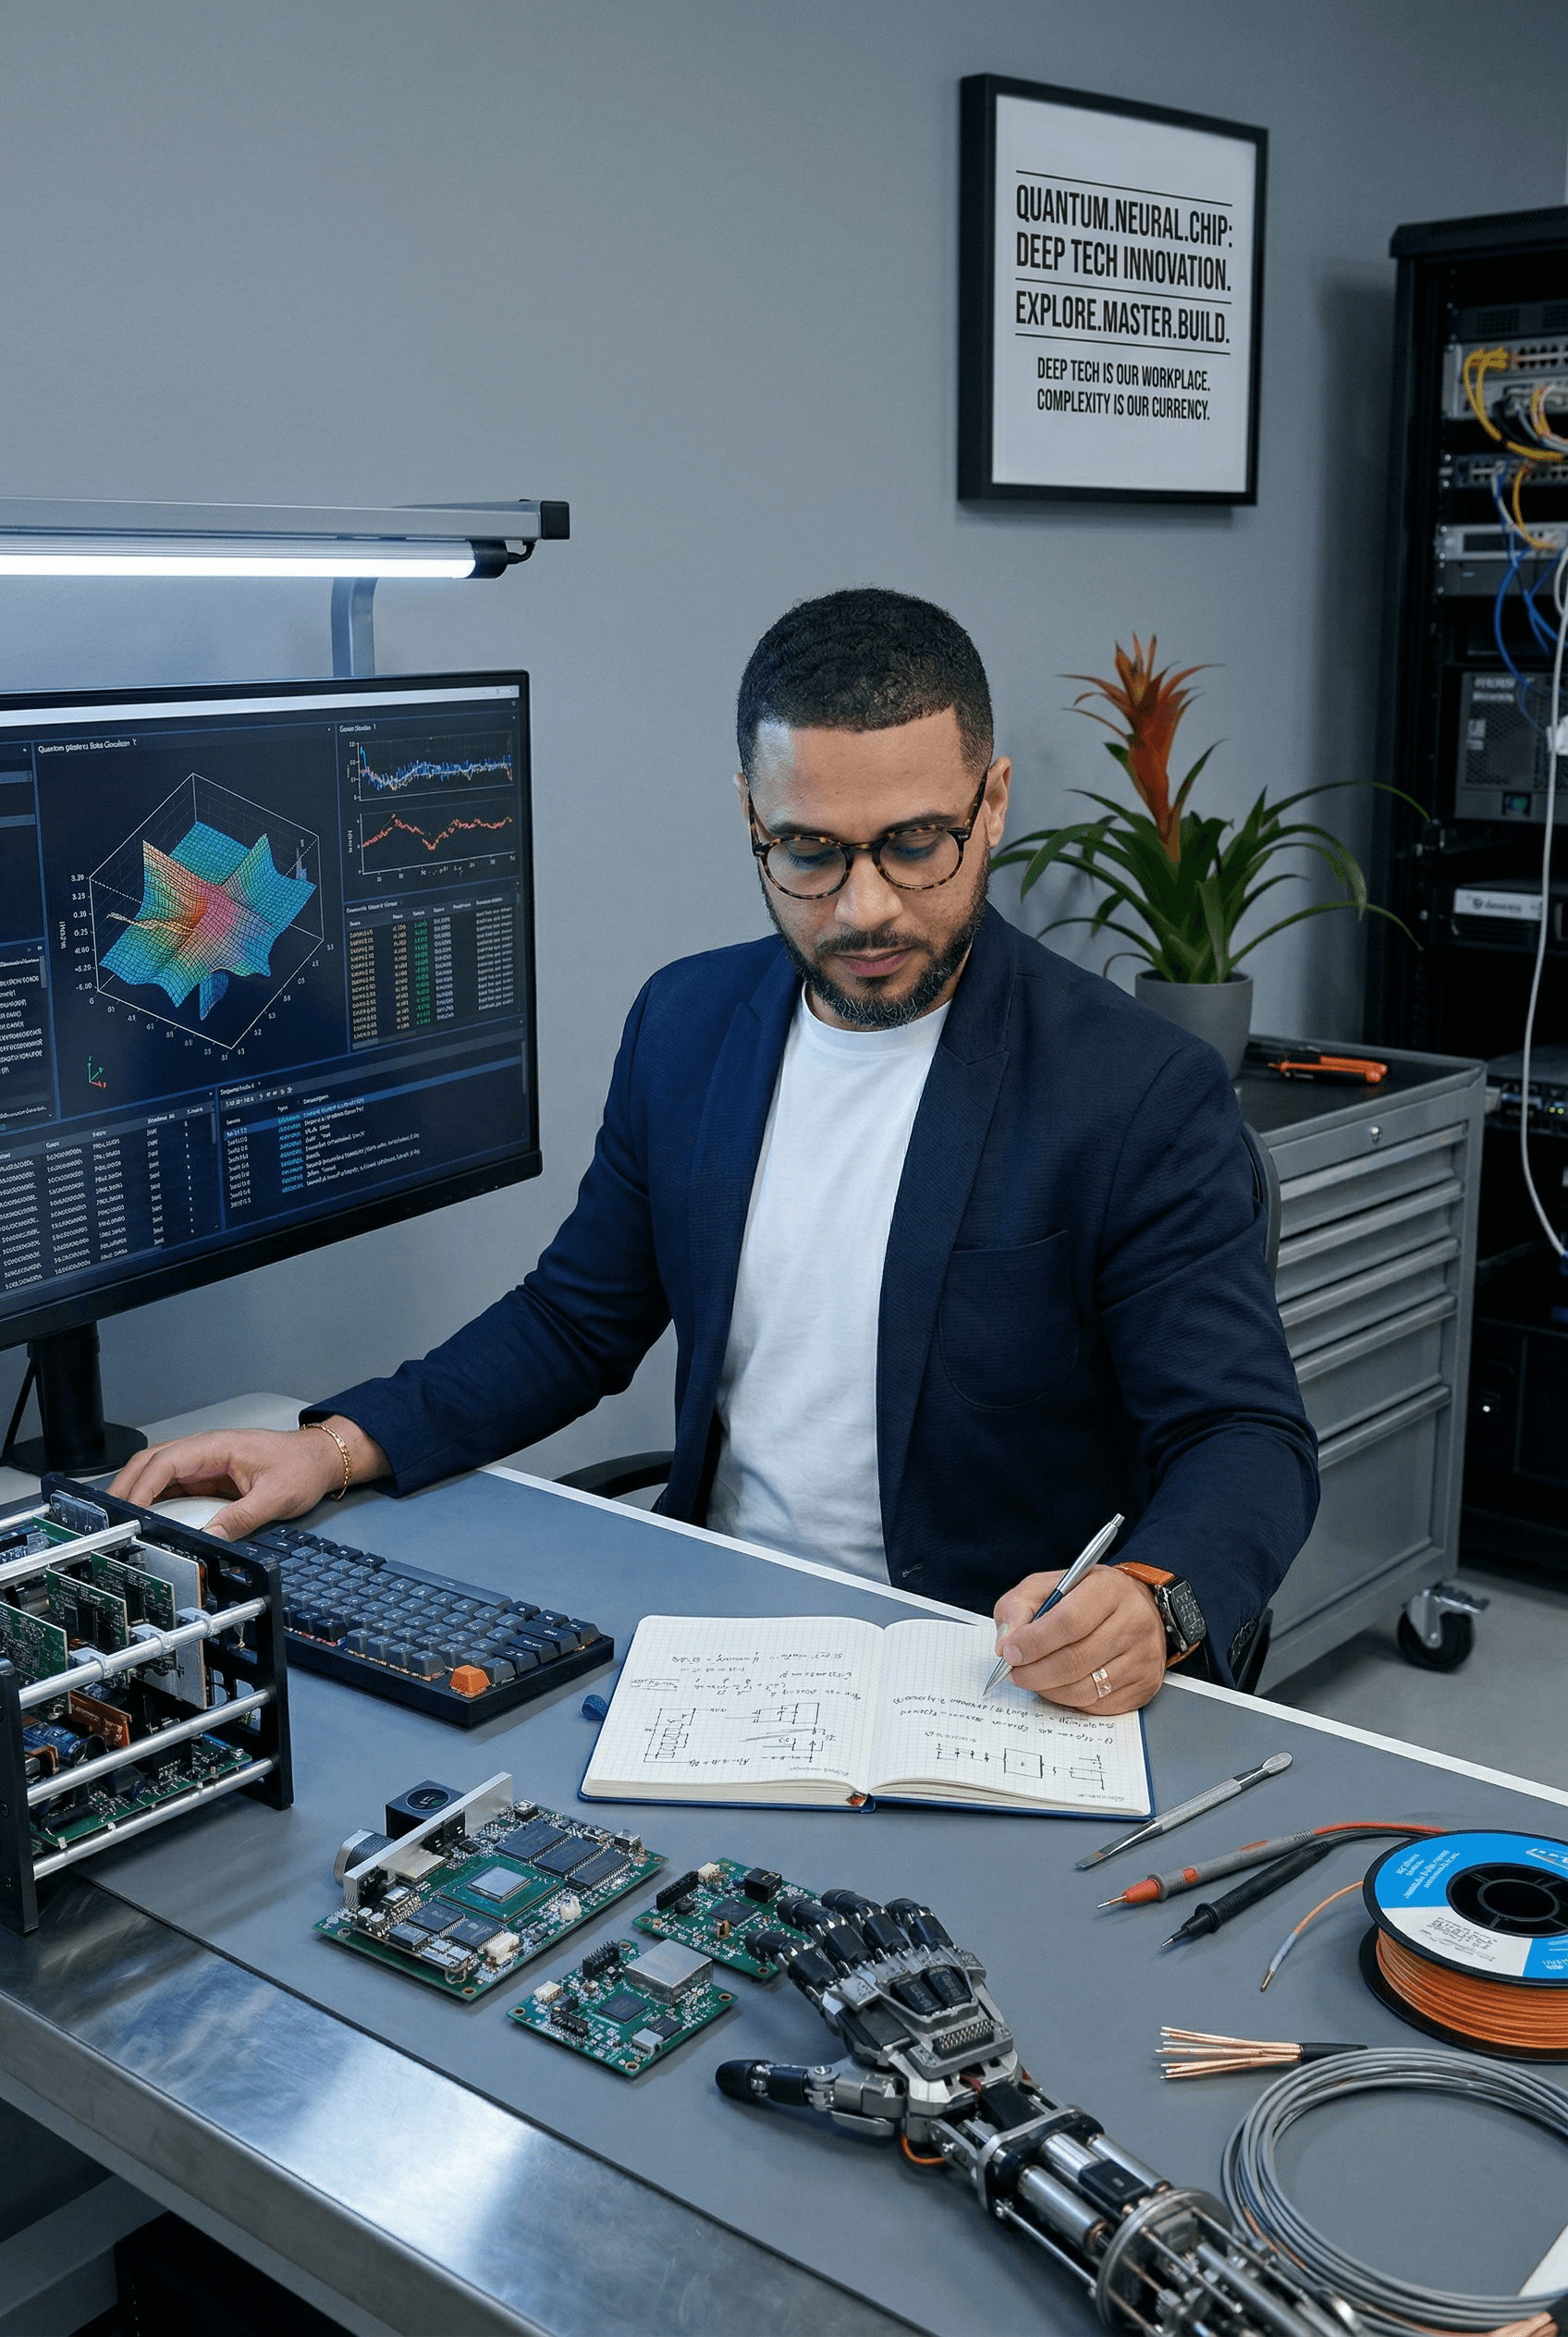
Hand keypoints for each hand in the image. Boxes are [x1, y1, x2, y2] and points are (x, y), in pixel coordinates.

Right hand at [109, 1419, 387, 1540]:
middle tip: (108, 1516)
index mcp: (217, 1447)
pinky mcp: (207, 1478)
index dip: (142, 1485)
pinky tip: (143, 1517)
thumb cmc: (302, 1466)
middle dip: (126, 1487)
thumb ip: (241, 1518)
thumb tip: (210, 1539)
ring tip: (118, 1518)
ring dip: (135, 1492)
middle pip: (151, 1462)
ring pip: (156, 1472)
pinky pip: (171, 1485)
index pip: (167, 1461)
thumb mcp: (276, 1497)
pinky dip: (152, 1499)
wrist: (320, 1459)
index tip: (128, 1509)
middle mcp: (205, 1451)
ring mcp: (204, 1463)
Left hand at [992, 1565, 1165, 1714]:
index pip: (1068, 1622)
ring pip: (1084, 1689)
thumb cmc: (1087, 1598)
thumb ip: (1019, 1606)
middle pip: (1075, 1661)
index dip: (1034, 1642)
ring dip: (1048, 1690)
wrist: (1138, 1609)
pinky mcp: (1144, 1685)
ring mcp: (1142, 1657)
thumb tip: (1006, 1643)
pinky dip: (1070, 1701)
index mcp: (1109, 1590)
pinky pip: (1098, 1706)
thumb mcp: (1049, 1586)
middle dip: (1034, 1672)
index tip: (1010, 1652)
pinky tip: (1060, 1686)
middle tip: (1015, 1672)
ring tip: (1033, 1679)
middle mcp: (1133, 1623)